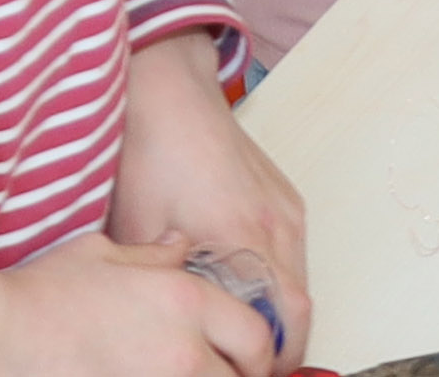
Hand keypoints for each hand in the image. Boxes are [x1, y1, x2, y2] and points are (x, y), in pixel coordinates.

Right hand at [0, 239, 275, 376]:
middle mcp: (182, 352)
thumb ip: (155, 255)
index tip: (250, 359)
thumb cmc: (43, 293)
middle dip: (236, 376)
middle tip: (224, 371)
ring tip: (187, 375)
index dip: (260, 352)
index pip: (255, 336)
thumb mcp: (105, 254)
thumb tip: (179, 246)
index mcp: (185, 303)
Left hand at [107, 32, 304, 367]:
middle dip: (282, 348)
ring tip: (245, 333)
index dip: (267, 359)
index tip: (244, 373)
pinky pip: (296, 253)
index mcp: (240, 237)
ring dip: (282, 315)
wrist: (167, 89)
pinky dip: (281, 281)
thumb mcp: (137, 232)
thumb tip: (162, 322)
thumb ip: (161, 283)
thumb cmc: (148, 155)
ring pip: (302, 282)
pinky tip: (247, 286)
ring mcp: (287, 208)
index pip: (279, 322)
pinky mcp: (286, 195)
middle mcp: (275, 224)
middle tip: (250, 367)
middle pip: (301, 310)